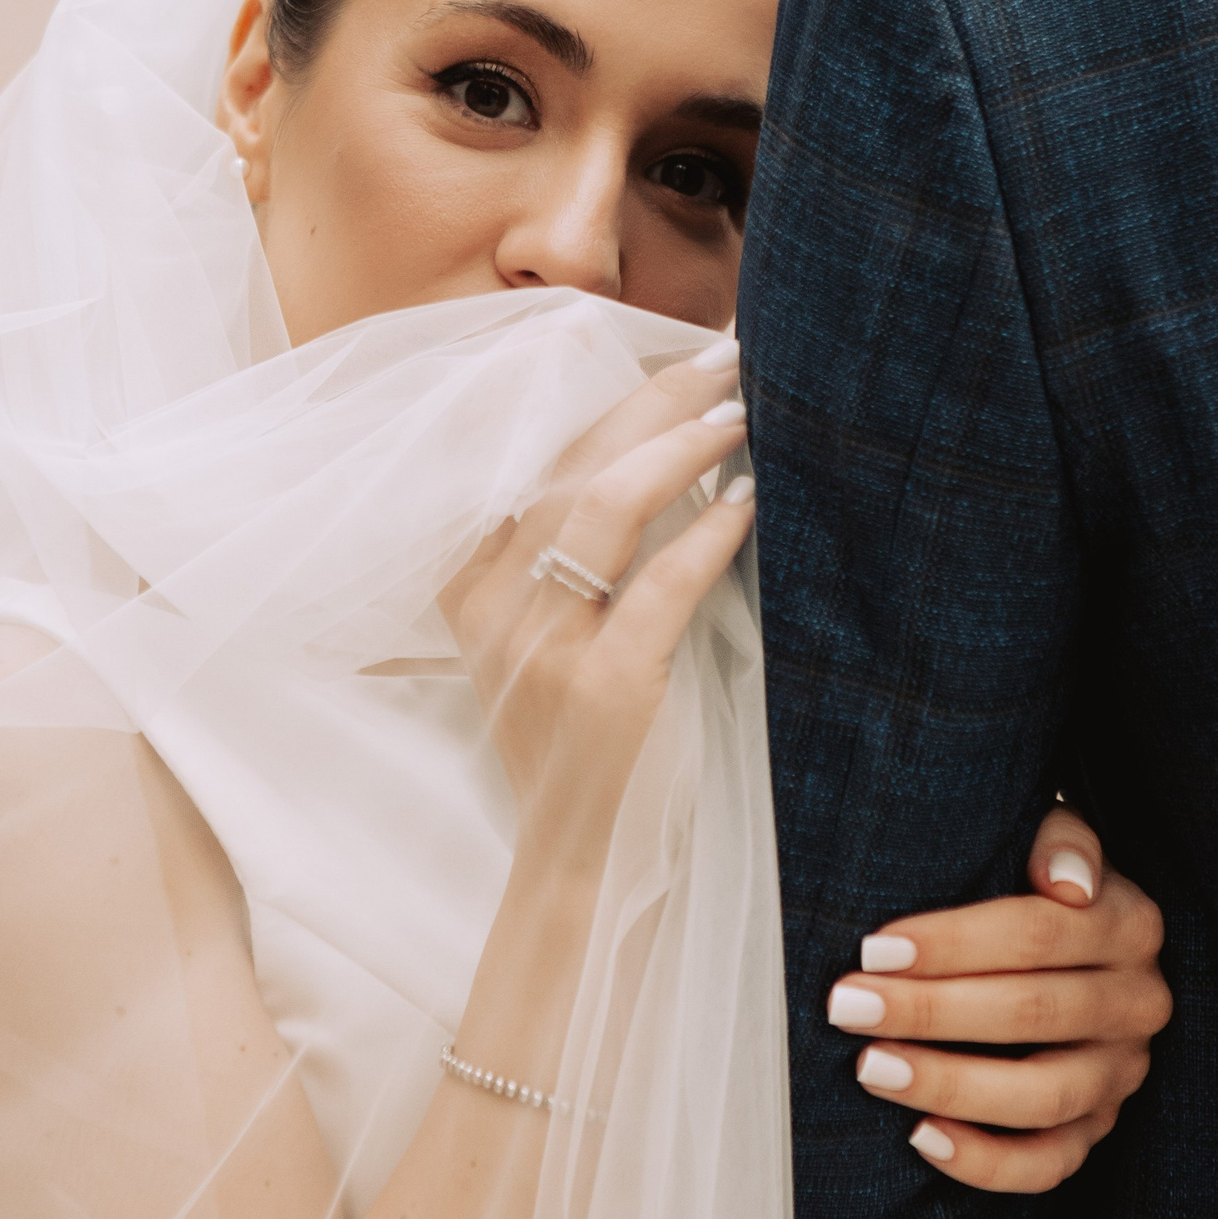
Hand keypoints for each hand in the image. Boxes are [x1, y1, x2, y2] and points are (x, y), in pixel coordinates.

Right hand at [440, 339, 755, 864]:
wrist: (581, 866)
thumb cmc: (586, 745)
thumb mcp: (545, 643)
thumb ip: (571, 559)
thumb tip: (656, 451)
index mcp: (469, 586)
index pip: (531, 457)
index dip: (605, 395)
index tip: (673, 353)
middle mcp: (492, 609)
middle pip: (569, 464)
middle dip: (654, 399)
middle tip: (727, 358)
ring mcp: (540, 649)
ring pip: (602, 504)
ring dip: (680, 447)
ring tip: (740, 418)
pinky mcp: (601, 689)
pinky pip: (660, 584)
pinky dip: (708, 533)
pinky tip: (748, 504)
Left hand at [824, 812, 1171, 1193]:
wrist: (1074, 947)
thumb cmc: (1035, 885)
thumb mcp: (1054, 842)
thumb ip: (1061, 839)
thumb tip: (1066, 882)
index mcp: (1130, 925)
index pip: (1040, 934)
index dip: (954, 944)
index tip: (874, 949)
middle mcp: (1138, 1003)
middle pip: (1033, 1013)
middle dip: (930, 1012)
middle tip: (847, 1006)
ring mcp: (1121, 1074)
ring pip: (1042, 1096)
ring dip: (949, 1085)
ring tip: (872, 1068)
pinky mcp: (1098, 1130)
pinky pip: (1049, 1165)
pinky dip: (985, 1163)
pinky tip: (921, 1139)